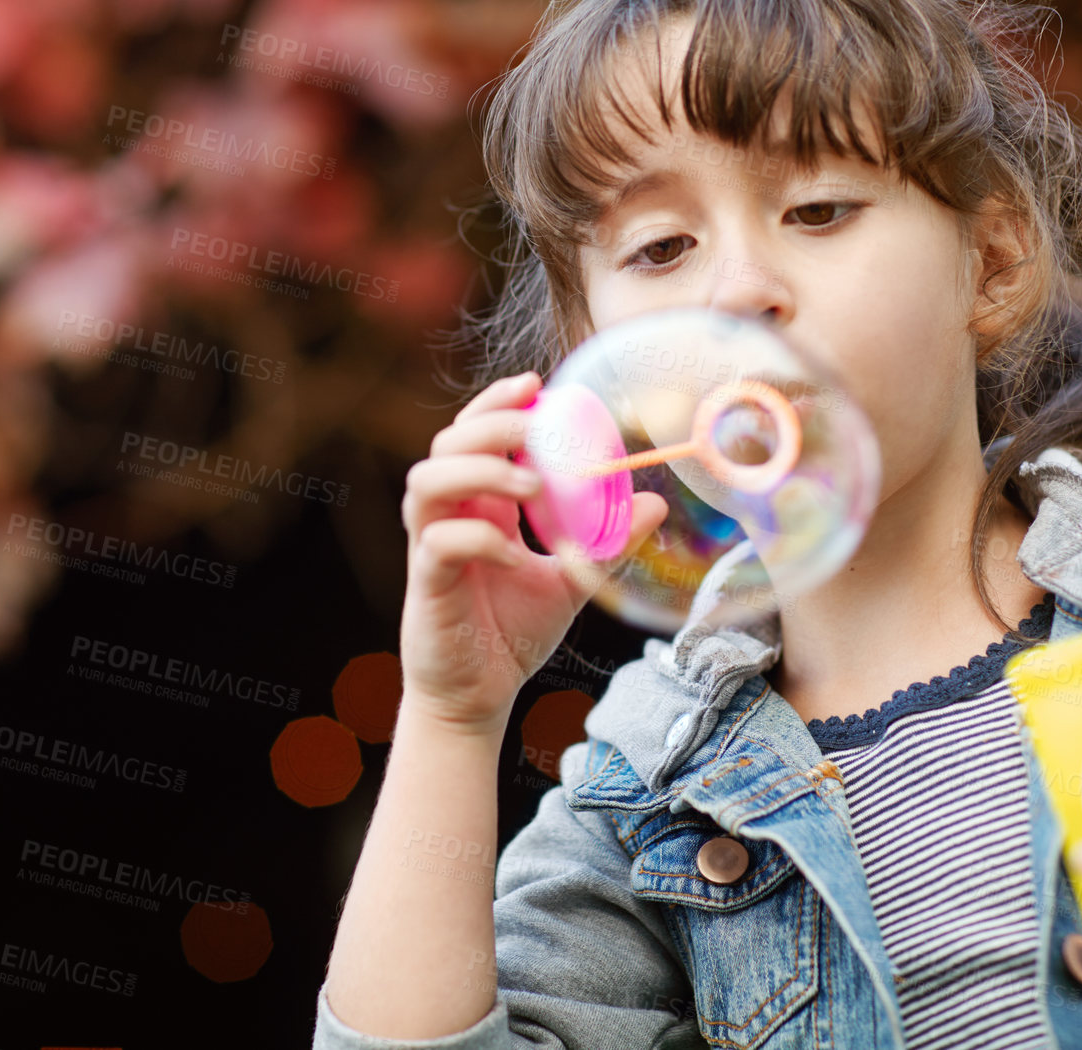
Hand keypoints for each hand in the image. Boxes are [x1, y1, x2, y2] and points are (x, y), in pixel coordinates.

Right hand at [398, 371, 667, 736]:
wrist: (480, 697)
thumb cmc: (513, 634)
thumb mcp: (573, 581)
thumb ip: (607, 544)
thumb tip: (655, 504)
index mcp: (480, 505)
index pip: (474, 434)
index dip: (496, 403)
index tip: (536, 385)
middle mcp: (450, 516)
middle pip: (447, 444)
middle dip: (490, 426)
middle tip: (535, 432)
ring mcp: (430, 547)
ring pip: (427, 482)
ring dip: (480, 472)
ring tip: (530, 486)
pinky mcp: (426, 583)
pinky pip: (440, 542)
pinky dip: (479, 537)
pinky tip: (515, 555)